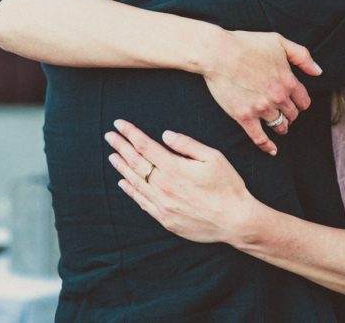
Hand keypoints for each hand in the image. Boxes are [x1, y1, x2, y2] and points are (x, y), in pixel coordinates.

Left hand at [105, 119, 258, 244]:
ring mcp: (162, 204)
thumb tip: (165, 135)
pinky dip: (130, 191)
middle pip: (135, 163)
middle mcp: (163, 186)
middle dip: (121, 147)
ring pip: (135, 183)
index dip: (130, 133)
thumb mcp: (213, 158)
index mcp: (174, 168)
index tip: (119, 124)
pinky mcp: (165, 219)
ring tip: (112, 156)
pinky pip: (141, 202)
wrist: (235, 221)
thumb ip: (187, 145)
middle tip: (109, 136)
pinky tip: (123, 183)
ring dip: (122, 167)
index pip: (145, 146)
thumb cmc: (228, 186)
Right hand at [202, 30, 320, 154]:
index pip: (303, 100)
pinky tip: (272, 150)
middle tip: (286, 114)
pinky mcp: (245, 117)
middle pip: (292, 114)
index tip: (296, 104)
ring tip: (279, 127)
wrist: (219, 53)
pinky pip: (260, 138)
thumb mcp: (279, 41)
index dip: (301, 103)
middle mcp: (278, 97)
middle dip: (291, 115)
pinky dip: (267, 146)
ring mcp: (262, 108)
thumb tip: (318, 71)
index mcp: (288, 80)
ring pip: (279, 126)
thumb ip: (302, 56)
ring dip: (281, 127)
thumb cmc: (247, 43)